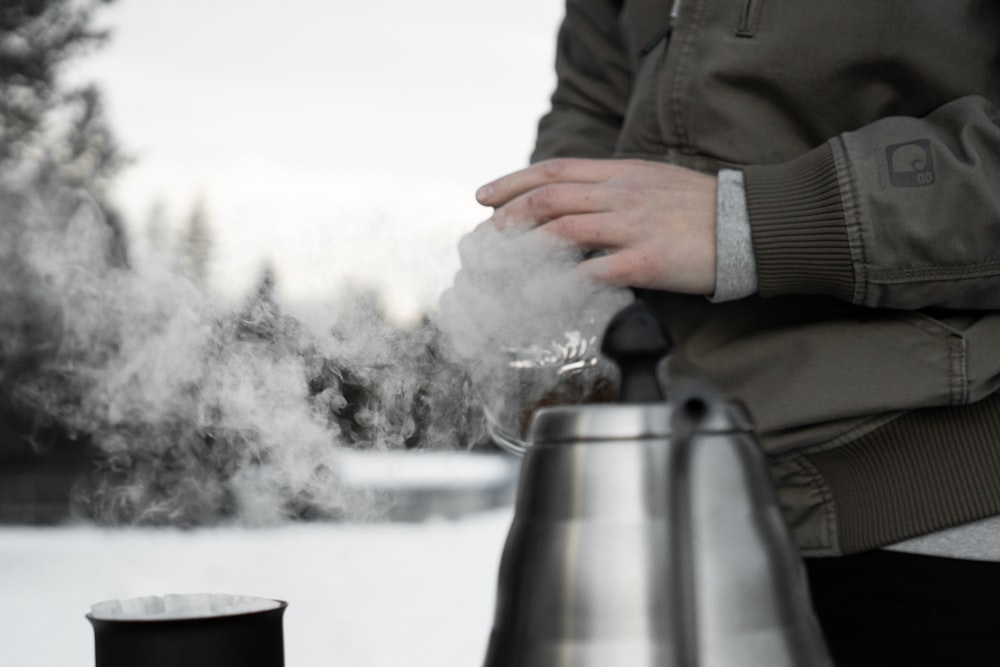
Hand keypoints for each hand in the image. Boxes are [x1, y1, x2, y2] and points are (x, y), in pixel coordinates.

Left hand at [476, 158, 717, 294]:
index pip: (554, 171)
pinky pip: (595, 271)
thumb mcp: (653, 181)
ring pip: (563, 229)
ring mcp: (634, 227)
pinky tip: (545, 294)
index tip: (483, 198)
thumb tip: (573, 202)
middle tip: (485, 238)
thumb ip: (613, 188)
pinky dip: (564, 283)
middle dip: (508, 217)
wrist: (751, 224)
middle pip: (549, 198)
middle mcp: (622, 194)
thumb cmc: (701, 208)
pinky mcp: (648, 261)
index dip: (512, 183)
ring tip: (504, 266)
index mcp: (621, 173)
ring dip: (526, 248)